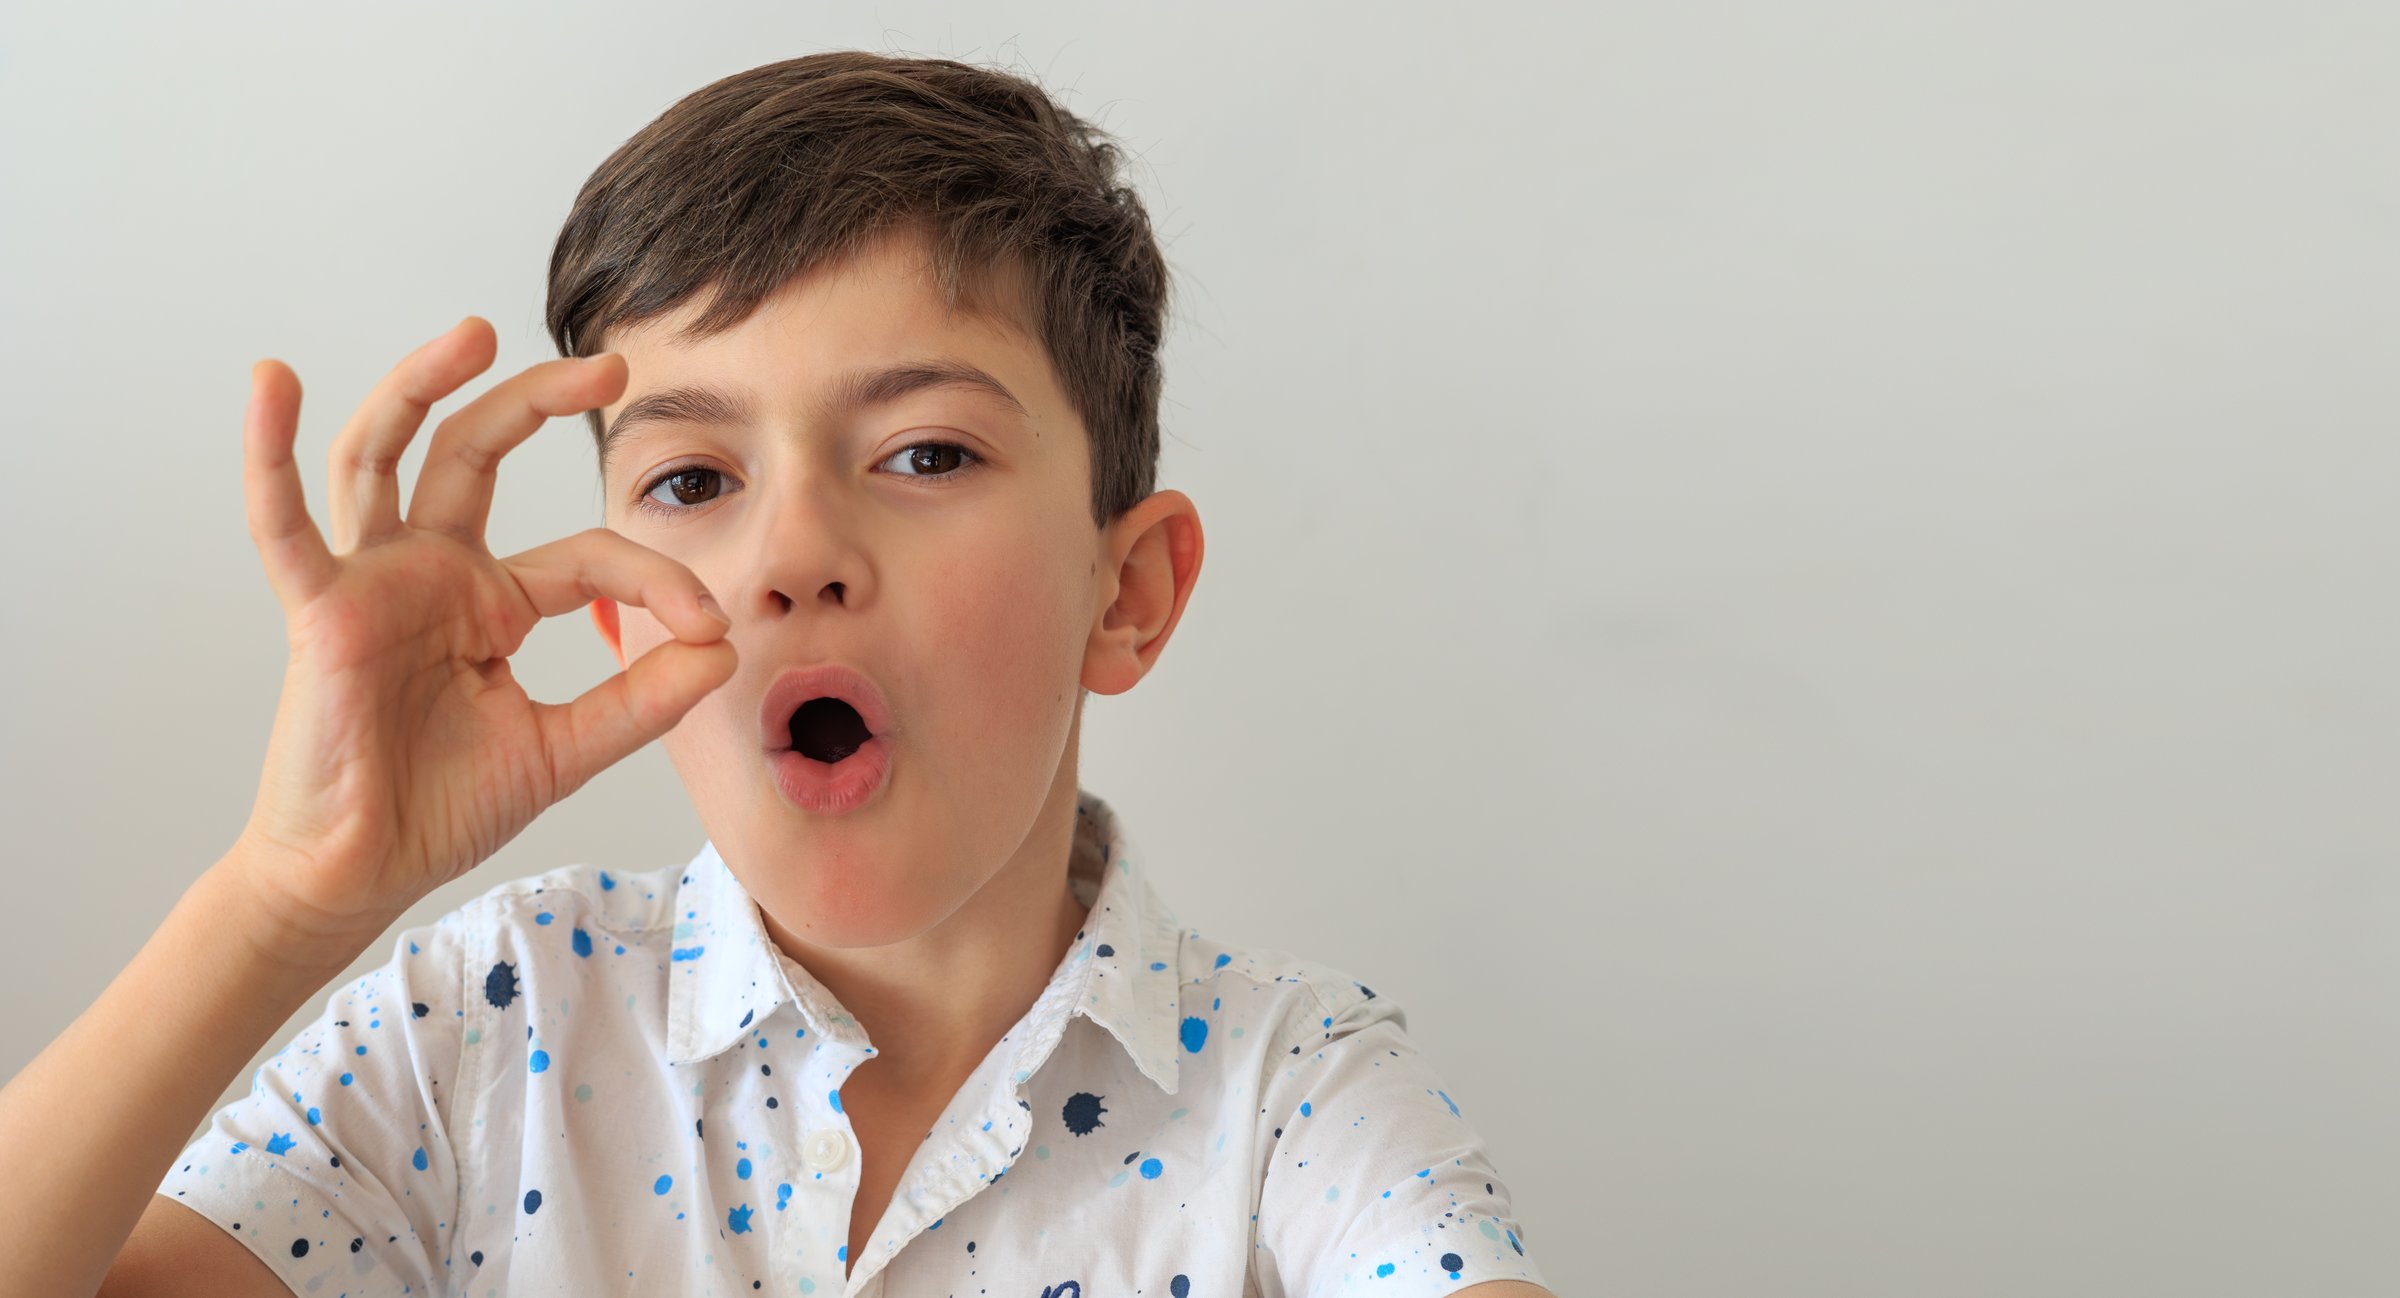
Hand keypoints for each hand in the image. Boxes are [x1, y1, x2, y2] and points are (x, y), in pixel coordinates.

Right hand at [227, 316, 734, 962]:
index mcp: (492, 602)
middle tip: (612, 366)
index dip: (655, 578)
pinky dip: (270, 451)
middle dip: (539, 399)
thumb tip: (721, 650)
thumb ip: (640, 702)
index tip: (710, 624)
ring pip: (388, 456)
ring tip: (472, 331)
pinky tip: (273, 384)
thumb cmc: (443, 808)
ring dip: (422, 387)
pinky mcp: (321, 609)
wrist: (363, 872)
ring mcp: (374, 581)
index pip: (586, 557)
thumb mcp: (564, 749)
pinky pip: (285, 523)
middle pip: (479, 454)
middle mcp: (433, 573)